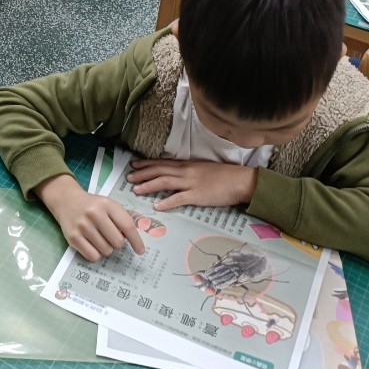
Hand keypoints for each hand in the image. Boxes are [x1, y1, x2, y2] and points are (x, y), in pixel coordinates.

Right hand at [36, 174, 144, 261]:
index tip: (140, 251)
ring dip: (106, 248)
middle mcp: (94, 214)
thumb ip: (122, 219)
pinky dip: (96, 254)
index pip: (127, 226)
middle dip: (117, 243)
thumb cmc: (93, 205)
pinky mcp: (72, 237)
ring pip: (106, 251)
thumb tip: (135, 242)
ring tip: (99, 238)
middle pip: (117, 242)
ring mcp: (82, 226)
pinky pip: (93, 256)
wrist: (66, 200)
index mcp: (106, 204)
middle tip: (110, 236)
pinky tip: (92, 245)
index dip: (136, 241)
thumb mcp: (109, 205)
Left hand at [128, 158, 257, 210]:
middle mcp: (186, 171)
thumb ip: (189, 170)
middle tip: (128, 177)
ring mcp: (191, 183)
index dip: (147, 164)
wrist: (240, 181)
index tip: (134, 165)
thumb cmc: (224, 175)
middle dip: (142, 173)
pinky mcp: (197, 195)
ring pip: (164, 181)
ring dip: (148, 185)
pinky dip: (166, 202)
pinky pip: (178, 198)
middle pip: (159, 170)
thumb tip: (177, 173)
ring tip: (136, 189)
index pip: (162, 163)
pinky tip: (157, 205)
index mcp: (187, 165)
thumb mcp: (203, 168)